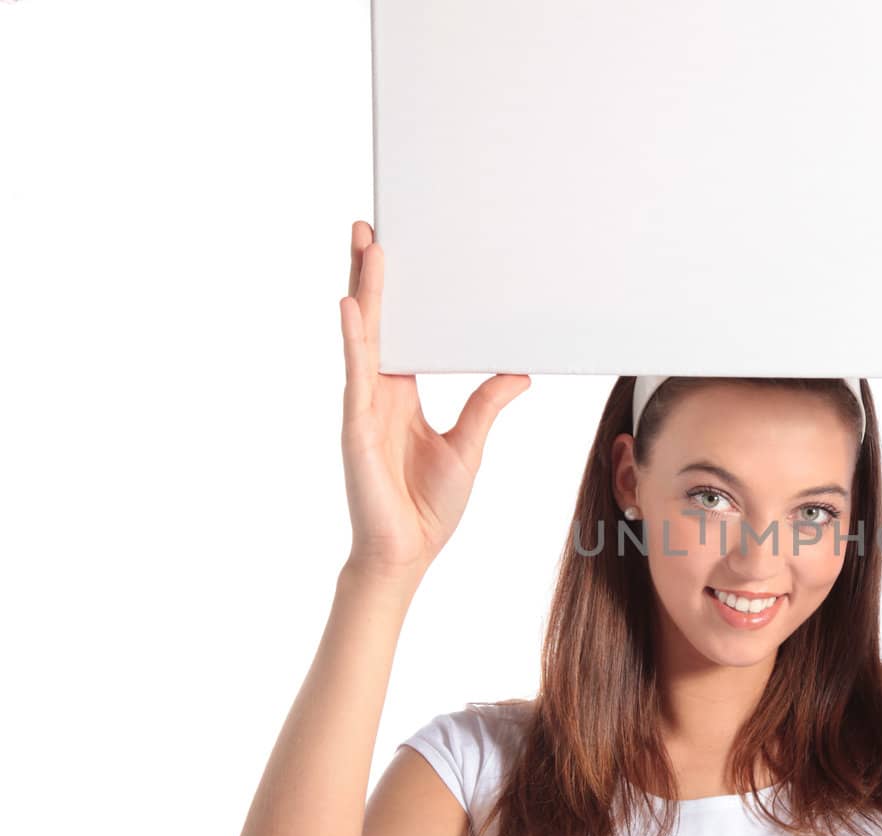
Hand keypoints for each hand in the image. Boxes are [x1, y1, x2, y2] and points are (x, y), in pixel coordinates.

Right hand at [338, 220, 529, 582]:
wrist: (407, 553)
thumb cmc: (430, 506)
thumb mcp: (470, 445)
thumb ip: (487, 404)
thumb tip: (518, 372)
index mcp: (402, 394)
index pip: (398, 331)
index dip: (395, 294)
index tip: (396, 252)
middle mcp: (378, 392)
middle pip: (375, 321)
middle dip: (372, 274)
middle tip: (370, 226)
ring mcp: (363, 406)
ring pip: (363, 335)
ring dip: (363, 289)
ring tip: (365, 244)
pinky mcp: (356, 425)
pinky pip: (355, 373)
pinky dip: (354, 338)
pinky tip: (351, 305)